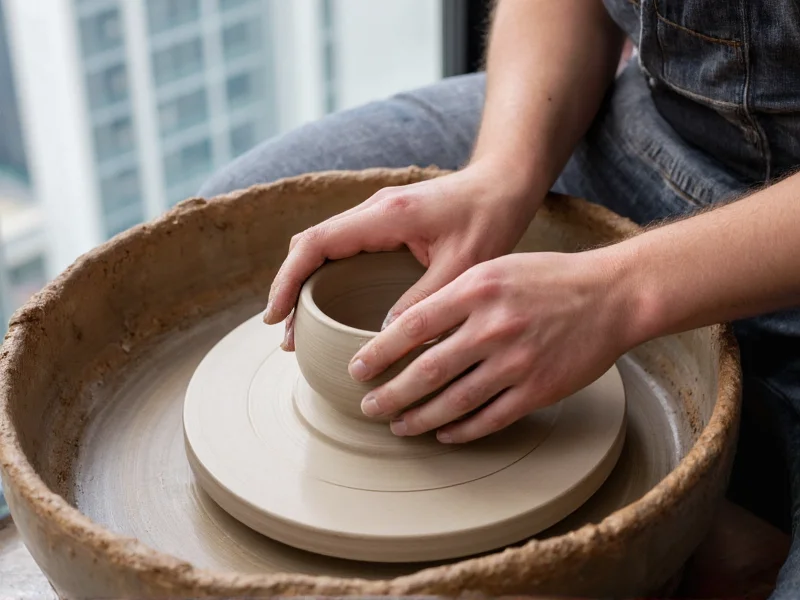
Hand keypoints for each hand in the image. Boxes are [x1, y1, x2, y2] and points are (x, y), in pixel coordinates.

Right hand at [264, 161, 541, 349]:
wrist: (504, 184)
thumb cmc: (489, 218)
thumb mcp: (462, 266)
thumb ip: (423, 300)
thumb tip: (383, 338)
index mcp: (385, 215)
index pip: (316, 243)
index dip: (288, 280)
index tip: (275, 316)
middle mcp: (373, 210)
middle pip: (310, 245)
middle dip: (290, 288)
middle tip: (285, 335)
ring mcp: (376, 215)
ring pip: (323, 247)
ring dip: (306, 285)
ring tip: (300, 330)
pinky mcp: (385, 224)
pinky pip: (342, 249)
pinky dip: (326, 277)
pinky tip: (330, 307)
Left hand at [349, 250, 633, 442]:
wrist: (610, 295)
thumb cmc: (547, 278)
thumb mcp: (494, 270)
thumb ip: (453, 298)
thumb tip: (406, 329)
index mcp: (475, 290)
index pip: (411, 326)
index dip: (378, 353)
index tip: (357, 369)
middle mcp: (492, 327)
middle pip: (425, 371)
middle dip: (389, 395)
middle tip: (368, 407)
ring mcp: (516, 362)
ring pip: (453, 402)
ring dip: (418, 419)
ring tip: (398, 426)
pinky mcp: (538, 390)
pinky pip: (489, 418)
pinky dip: (461, 430)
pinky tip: (443, 433)